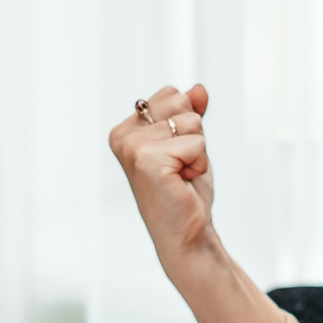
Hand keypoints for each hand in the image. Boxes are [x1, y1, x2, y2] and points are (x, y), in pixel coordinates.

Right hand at [108, 84, 217, 270]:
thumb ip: (190, 113)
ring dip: (197, 150)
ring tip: (181, 175)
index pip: (171, 93)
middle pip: (181, 101)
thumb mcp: (189, 143)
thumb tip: (198, 89)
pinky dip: (199, 163)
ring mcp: (133, 148)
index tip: (175, 154)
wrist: (186, 233)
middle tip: (181, 166)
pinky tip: (182, 182)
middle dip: (193, 133)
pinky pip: (196, 142)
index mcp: (126, 129)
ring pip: (191, 121)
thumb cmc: (185, 192)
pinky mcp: (148, 160)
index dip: (186, 123)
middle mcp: (123, 136)